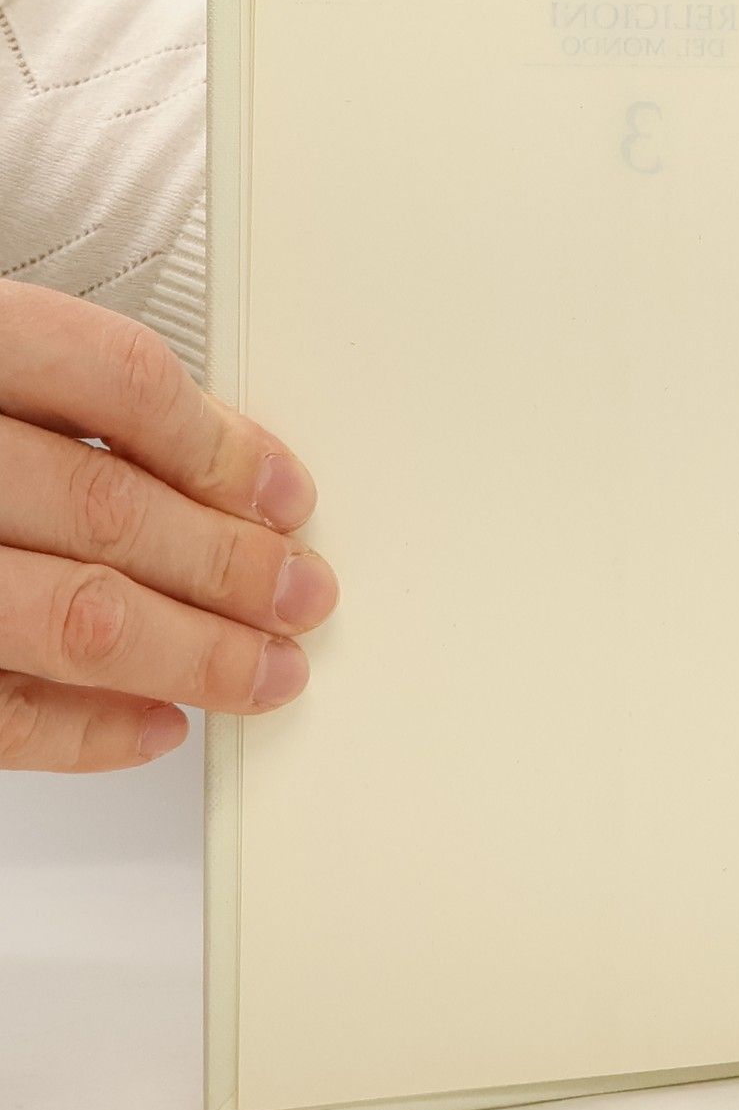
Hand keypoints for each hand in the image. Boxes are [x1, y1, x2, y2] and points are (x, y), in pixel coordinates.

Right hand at [0, 283, 335, 771]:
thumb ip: (64, 401)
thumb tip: (222, 468)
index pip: (114, 379)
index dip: (221, 443)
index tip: (285, 494)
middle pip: (108, 508)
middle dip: (230, 565)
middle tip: (303, 595)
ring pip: (72, 615)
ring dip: (191, 652)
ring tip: (264, 669)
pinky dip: (89, 730)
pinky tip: (156, 722)